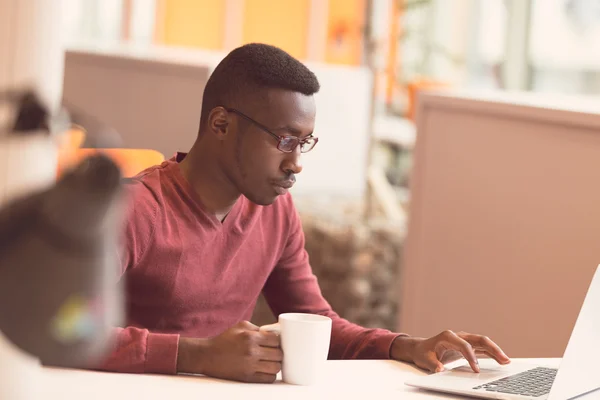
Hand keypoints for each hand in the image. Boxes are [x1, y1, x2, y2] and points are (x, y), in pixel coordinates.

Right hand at [177, 321, 282, 382]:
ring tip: (270, 361)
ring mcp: (249, 366)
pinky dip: (270, 375)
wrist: (207, 355)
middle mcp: (251, 352)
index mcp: (250, 337)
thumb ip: (258, 328)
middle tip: (272, 352)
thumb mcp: (241, 326)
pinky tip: (265, 370)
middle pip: (279, 354)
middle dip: (277, 353)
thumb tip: (275, 333)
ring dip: (275, 364)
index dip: (277, 341)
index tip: (273, 342)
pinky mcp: (247, 378)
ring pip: (276, 368)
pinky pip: (268, 379)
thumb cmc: (225, 339)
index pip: (276, 340)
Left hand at [391, 330, 510, 372]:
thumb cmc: (423, 352)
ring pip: (483, 343)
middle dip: (493, 349)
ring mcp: (463, 339)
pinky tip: (500, 360)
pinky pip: (482, 348)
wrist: (420, 348)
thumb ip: (432, 364)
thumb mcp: (425, 359)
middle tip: (504, 360)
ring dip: (495, 351)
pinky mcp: (467, 345)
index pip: (465, 345)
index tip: (476, 370)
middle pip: (479, 340)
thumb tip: (440, 369)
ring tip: (506, 361)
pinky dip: (491, 353)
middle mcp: (458, 336)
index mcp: (448, 336)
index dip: (471, 357)